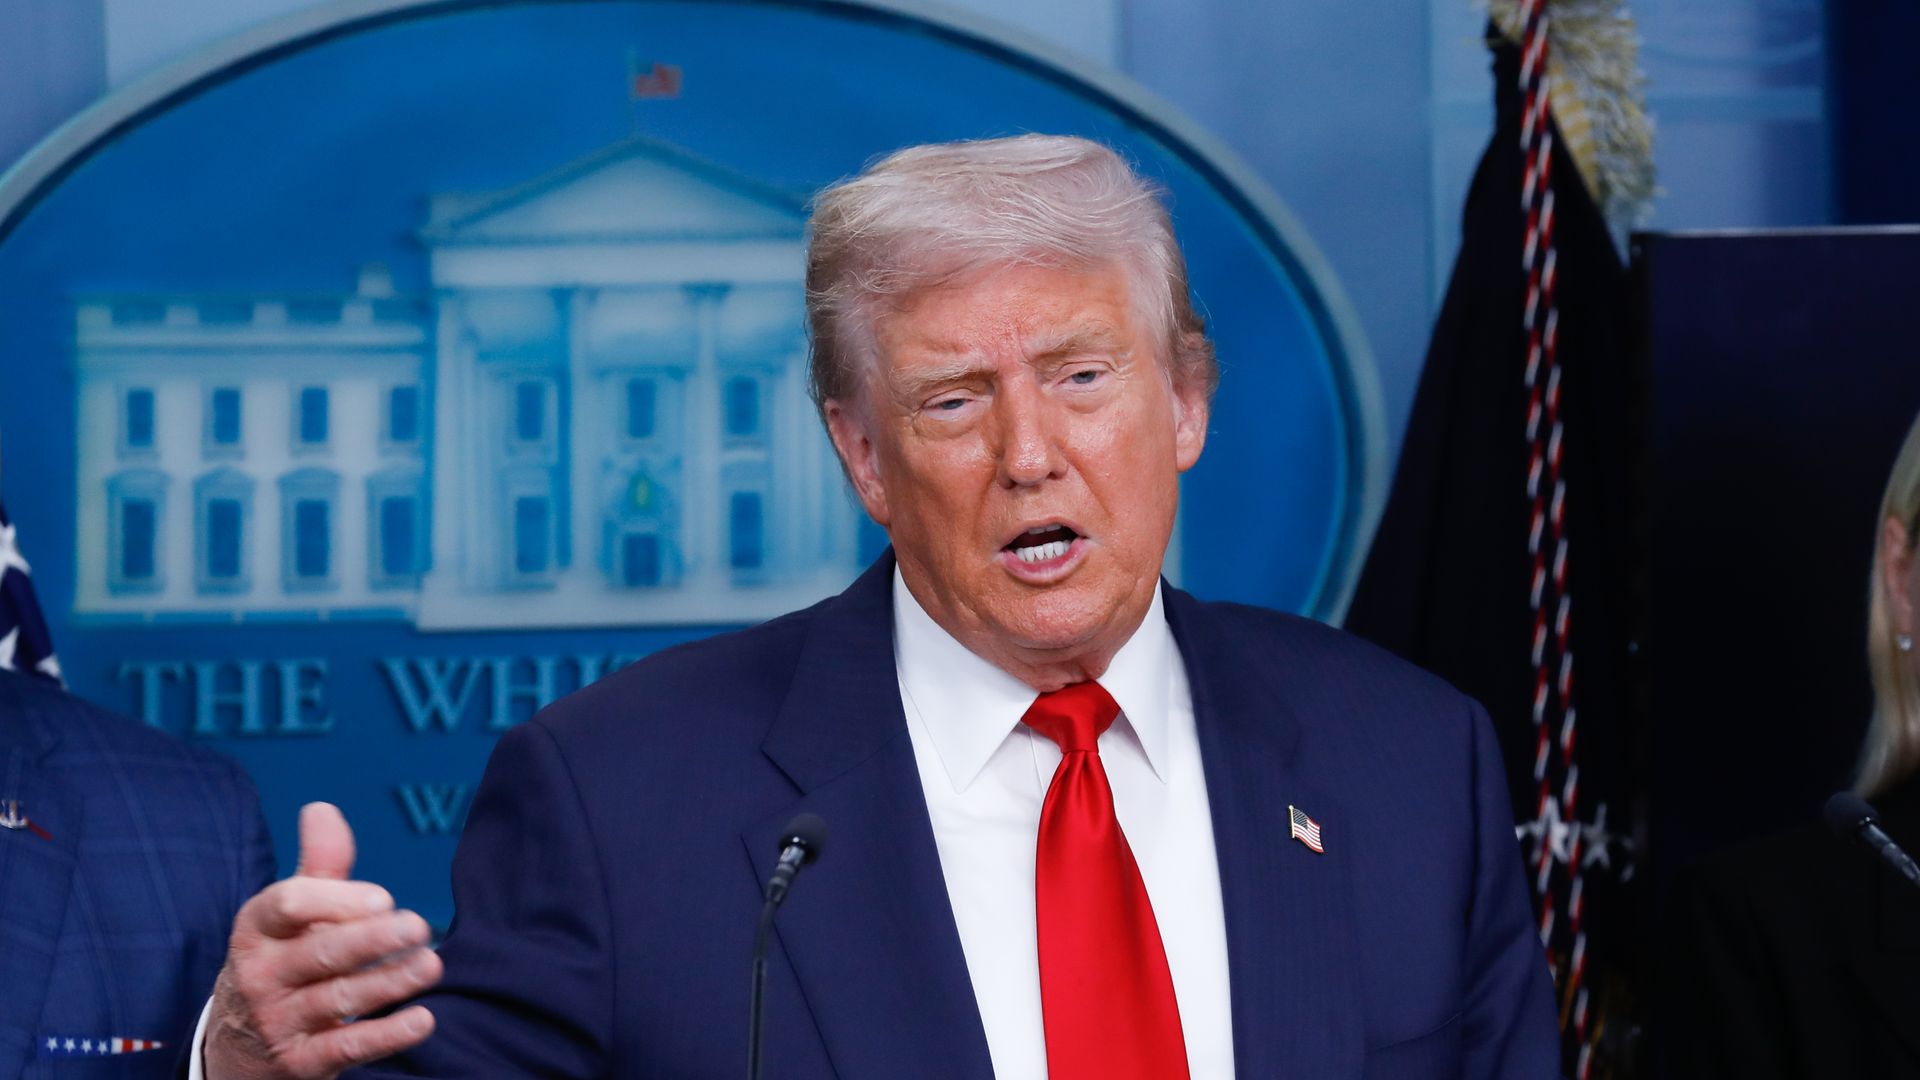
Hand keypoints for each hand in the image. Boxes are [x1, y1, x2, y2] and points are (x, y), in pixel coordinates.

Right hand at [206, 803, 441, 1079]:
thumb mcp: (290, 915)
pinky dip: (386, 1035)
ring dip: (389, 982)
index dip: (335, 901)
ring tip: (431, 965)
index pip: (287, 906)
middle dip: (371, 940)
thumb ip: (318, 867)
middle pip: (320, 953)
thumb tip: (322, 809)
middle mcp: (261, 974)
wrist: (241, 1046)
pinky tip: (423, 1019)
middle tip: (419, 926)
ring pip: (338, 998)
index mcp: (257, 929)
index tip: (383, 897)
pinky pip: (347, 1047)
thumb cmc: (283, 959)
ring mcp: (279, 1020)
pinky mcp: (301, 1062)